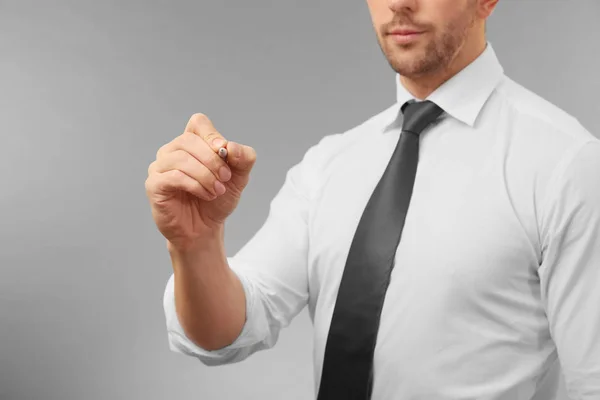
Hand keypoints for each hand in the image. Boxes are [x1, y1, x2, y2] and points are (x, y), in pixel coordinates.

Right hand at [145, 113, 256, 249]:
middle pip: (188, 140)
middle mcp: (172, 151)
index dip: (211, 134)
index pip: (198, 123)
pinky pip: (173, 176)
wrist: (205, 229)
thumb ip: (243, 159)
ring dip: (205, 175)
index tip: (225, 151)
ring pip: (181, 158)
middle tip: (225, 178)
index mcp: (192, 144)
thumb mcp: (239, 179)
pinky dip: (194, 185)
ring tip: (216, 191)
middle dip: (212, 160)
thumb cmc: (217, 200)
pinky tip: (205, 195)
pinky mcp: (154, 185)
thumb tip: (231, 146)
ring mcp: (160, 167)